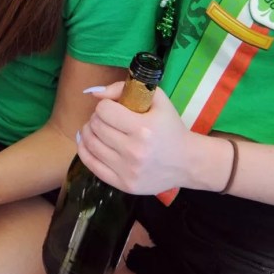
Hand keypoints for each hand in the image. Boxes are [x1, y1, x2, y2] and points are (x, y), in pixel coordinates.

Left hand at [75, 84, 197, 195]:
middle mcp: (134, 151)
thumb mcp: (158, 100)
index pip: (104, 110)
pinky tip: (88, 143)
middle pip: (96, 126)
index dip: (104, 105)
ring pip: (90, 144)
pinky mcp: (124, 185)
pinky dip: (84, 150)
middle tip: (104, 118)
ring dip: (88, 132)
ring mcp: (128, 170)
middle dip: (96, 118)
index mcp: (143, 129)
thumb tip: (94, 92)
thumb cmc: (171, 128)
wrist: (188, 162)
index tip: (111, 108)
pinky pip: (92, 165)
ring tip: (95, 129)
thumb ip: (124, 88)